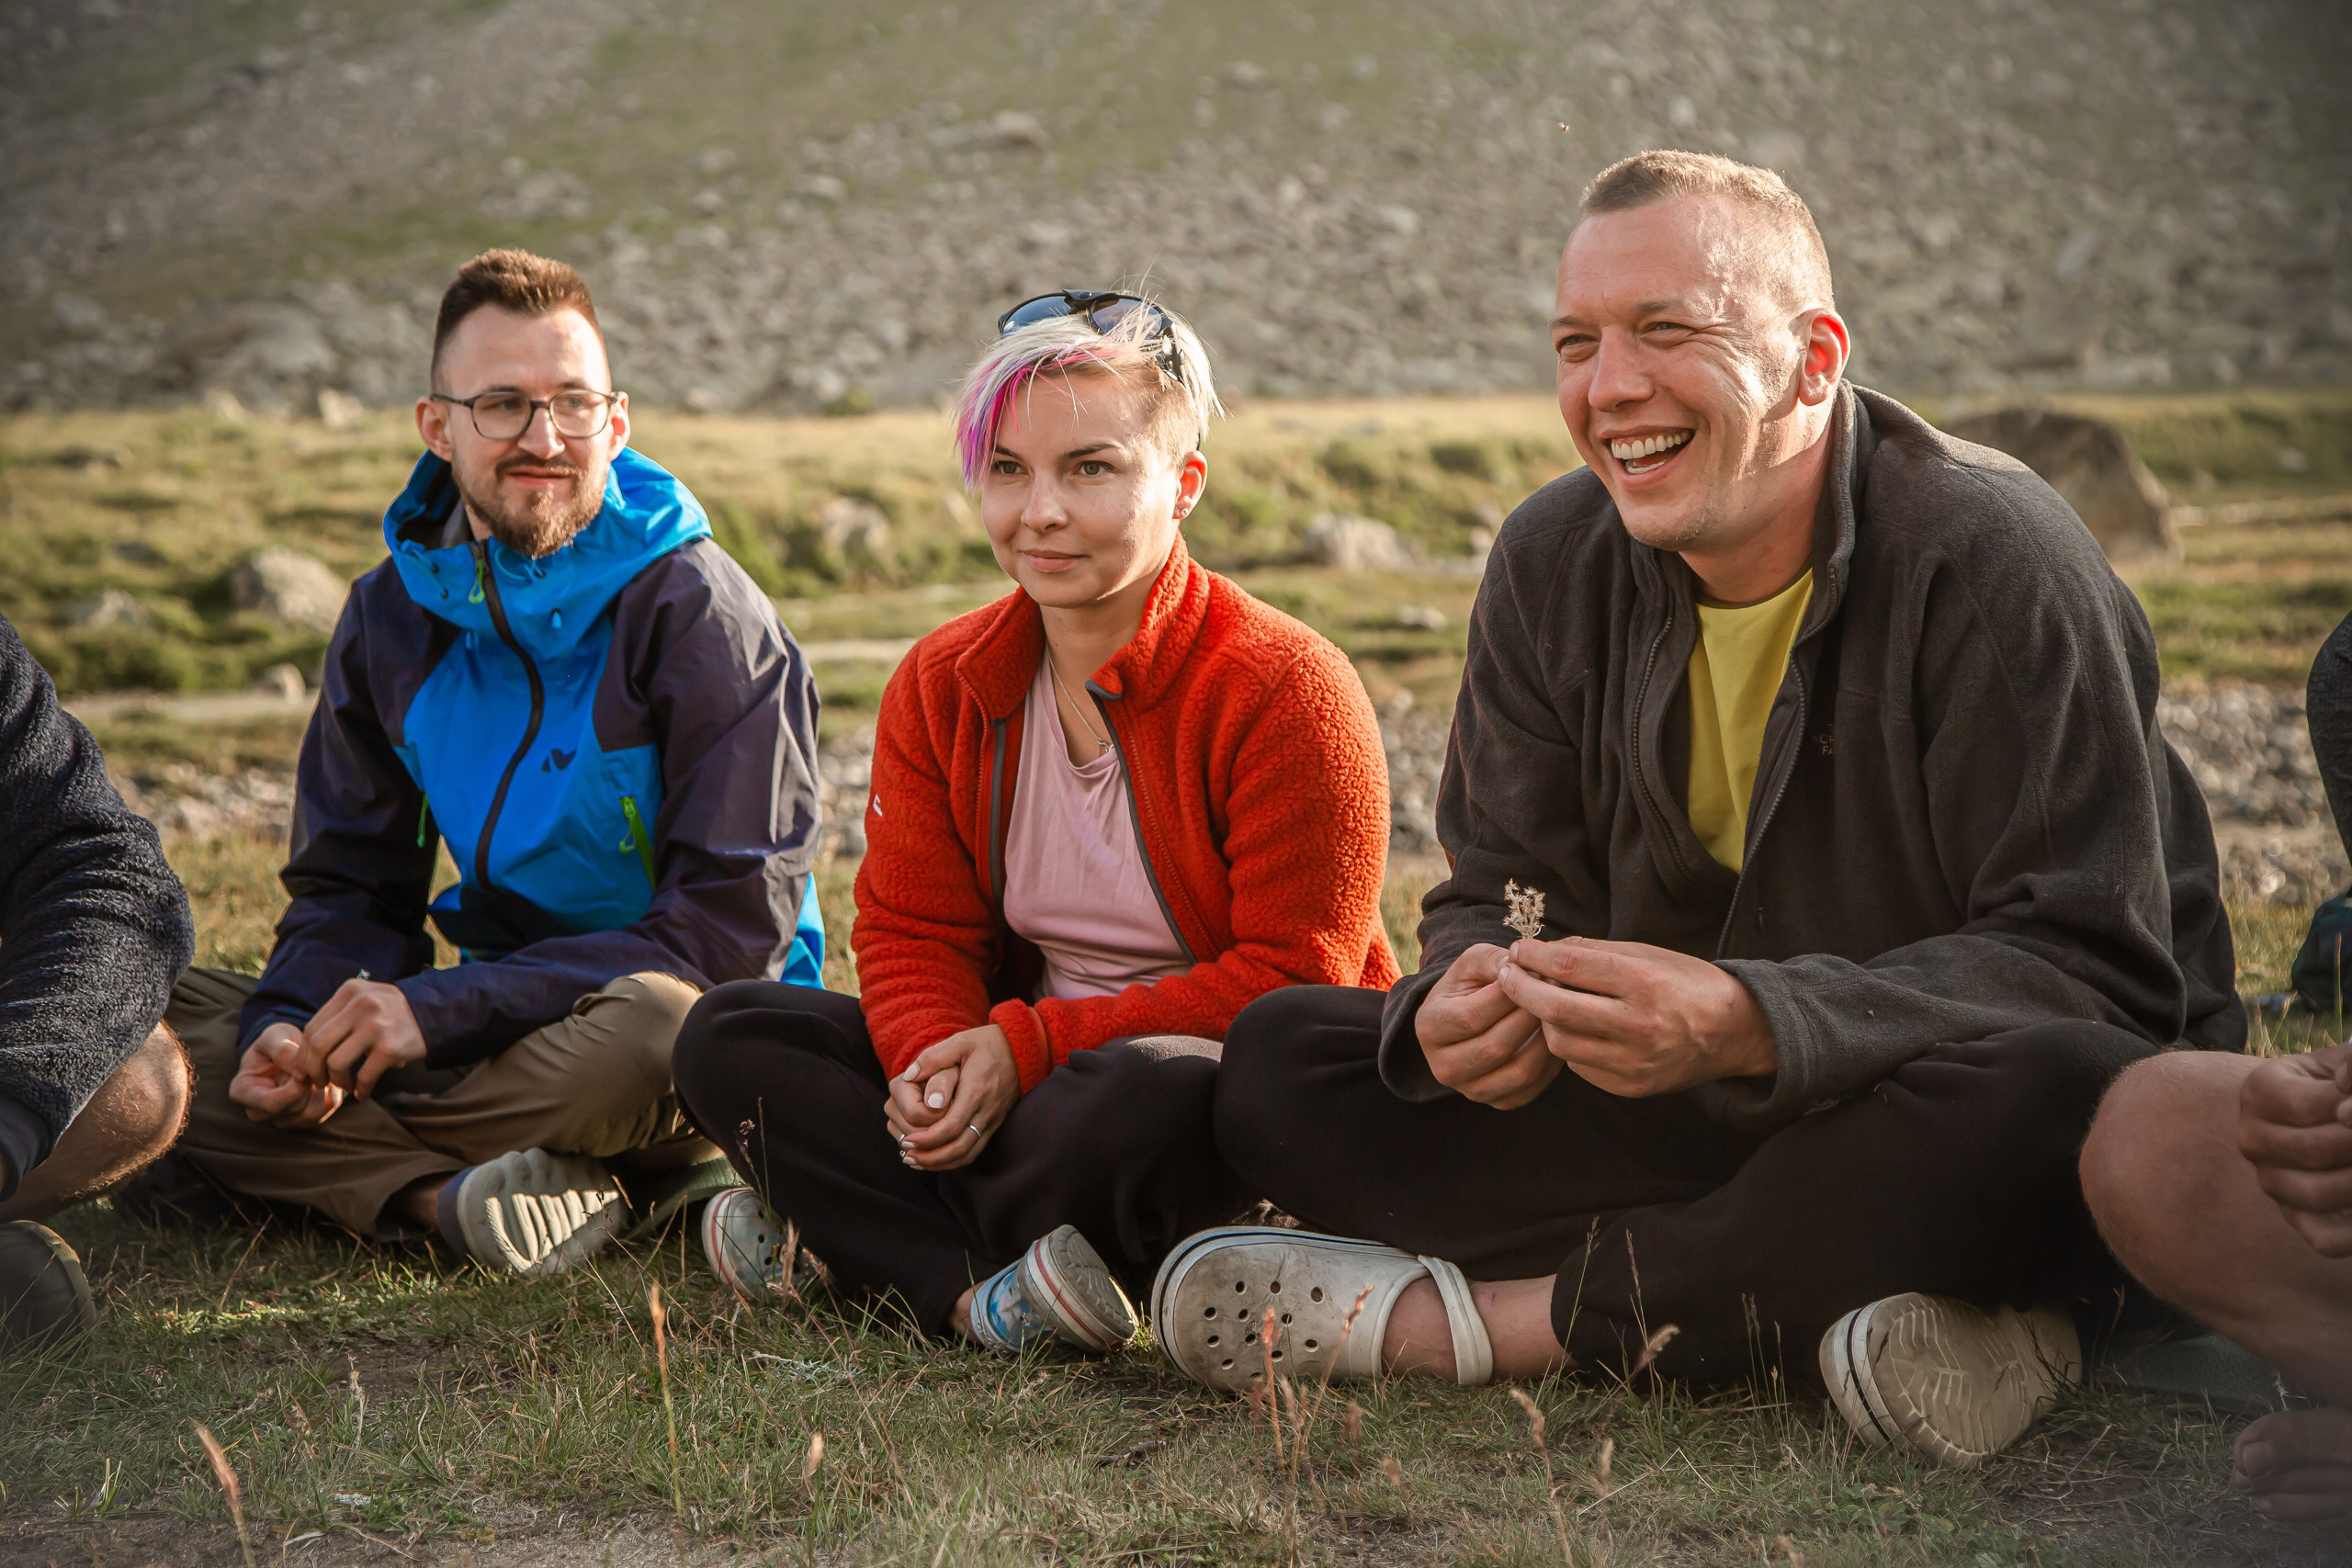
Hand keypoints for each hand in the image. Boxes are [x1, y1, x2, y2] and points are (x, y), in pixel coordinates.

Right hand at [228, 1023, 346, 1127]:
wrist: (289, 1049)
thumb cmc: (277, 1041)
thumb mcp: (274, 1036)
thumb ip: (282, 1050)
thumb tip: (299, 1070)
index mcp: (242, 1091)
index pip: (270, 1103)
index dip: (294, 1088)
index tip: (306, 1068)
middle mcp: (258, 1112)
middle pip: (294, 1108)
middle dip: (310, 1085)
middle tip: (318, 1064)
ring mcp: (280, 1119)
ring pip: (311, 1114)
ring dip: (323, 1090)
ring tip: (322, 1069)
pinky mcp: (302, 1121)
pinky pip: (325, 1113)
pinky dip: (331, 1094)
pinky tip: (327, 1078)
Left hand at [298, 980, 426, 1100]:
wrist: (437, 1012)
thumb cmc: (394, 1013)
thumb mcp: (365, 1000)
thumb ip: (337, 1018)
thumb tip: (304, 1055)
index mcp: (350, 991)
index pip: (312, 1027)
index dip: (304, 1054)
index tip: (306, 1070)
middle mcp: (361, 1004)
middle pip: (317, 1045)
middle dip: (313, 1070)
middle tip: (320, 1082)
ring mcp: (376, 1025)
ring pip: (335, 1063)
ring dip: (336, 1082)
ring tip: (346, 1086)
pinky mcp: (391, 1046)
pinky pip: (364, 1076)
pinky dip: (361, 1090)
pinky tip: (363, 1092)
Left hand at [886, 1025, 1017, 1171]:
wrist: (1022, 1049)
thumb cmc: (987, 1044)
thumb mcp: (959, 1042)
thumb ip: (933, 1058)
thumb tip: (908, 1075)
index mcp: (976, 1091)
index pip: (951, 1126)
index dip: (927, 1139)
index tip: (907, 1140)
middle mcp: (986, 1111)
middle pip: (959, 1147)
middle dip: (930, 1156)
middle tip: (906, 1154)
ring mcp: (992, 1120)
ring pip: (967, 1154)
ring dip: (940, 1162)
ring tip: (915, 1161)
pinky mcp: (994, 1124)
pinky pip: (975, 1150)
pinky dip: (954, 1160)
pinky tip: (936, 1158)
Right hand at [1415, 944, 1557, 1107]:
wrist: (1468, 1017)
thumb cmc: (1471, 985)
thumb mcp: (1475, 961)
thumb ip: (1494, 960)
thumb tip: (1523, 968)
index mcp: (1429, 1027)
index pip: (1471, 1016)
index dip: (1508, 995)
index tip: (1536, 974)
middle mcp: (1442, 1066)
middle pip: (1496, 1047)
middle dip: (1531, 1016)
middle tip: (1556, 994)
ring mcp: (1468, 1090)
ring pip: (1518, 1072)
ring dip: (1546, 1041)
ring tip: (1558, 1015)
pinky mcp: (1495, 1102)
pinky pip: (1531, 1088)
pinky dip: (1549, 1064)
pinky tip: (1554, 1038)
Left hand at [1495, 936, 1775, 1097]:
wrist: (1734, 1031)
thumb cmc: (1687, 983)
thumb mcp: (1647, 955)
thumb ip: (1594, 952)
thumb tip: (1544, 950)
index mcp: (1643, 982)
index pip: (1569, 966)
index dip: (1535, 956)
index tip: (1519, 949)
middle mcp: (1638, 1024)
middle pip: (1554, 1008)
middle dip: (1520, 988)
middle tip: (1508, 975)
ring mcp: (1634, 1061)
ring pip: (1559, 1042)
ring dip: (1545, 1020)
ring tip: (1548, 1003)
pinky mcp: (1631, 1086)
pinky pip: (1579, 1066)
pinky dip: (1570, 1045)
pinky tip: (1577, 1029)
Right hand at [2239, 1042, 2351, 1256]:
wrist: (2329, 1112)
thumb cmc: (2344, 1083)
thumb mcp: (2345, 1065)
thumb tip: (2349, 1104)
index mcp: (2258, 1091)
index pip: (2313, 1107)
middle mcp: (2252, 1138)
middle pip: (2317, 1151)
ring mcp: (2270, 1181)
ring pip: (2320, 1195)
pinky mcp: (2295, 1216)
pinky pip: (2326, 1240)